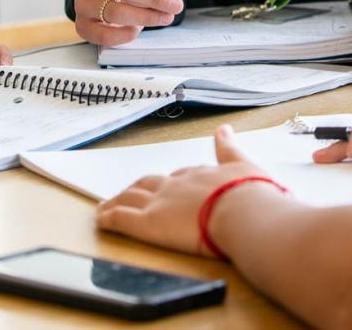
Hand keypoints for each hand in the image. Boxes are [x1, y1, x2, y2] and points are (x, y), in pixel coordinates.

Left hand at [97, 125, 280, 255]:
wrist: (244, 212)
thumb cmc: (251, 194)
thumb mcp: (244, 164)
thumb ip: (229, 148)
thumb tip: (224, 128)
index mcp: (199, 174)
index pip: (180, 176)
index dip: (171, 183)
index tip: (168, 186)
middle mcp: (176, 185)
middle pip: (149, 183)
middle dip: (137, 188)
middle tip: (129, 193)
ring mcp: (160, 203)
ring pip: (130, 198)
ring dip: (117, 200)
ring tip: (107, 206)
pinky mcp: (149, 224)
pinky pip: (121, 219)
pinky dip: (108, 218)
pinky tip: (101, 219)